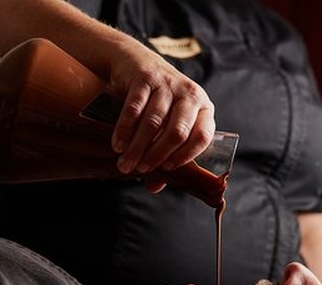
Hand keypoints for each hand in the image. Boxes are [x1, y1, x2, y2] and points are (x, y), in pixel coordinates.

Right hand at [109, 39, 214, 175]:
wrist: (133, 61)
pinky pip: (134, 109)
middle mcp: (190, 95)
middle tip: (141, 169)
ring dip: (138, 147)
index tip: (167, 170)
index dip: (185, 156)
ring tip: (125, 164)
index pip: (202, 137)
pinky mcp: (145, 77)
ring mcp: (168, 84)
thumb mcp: (165, 126)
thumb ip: (163, 156)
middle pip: (177, 133)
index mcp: (203, 110)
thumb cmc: (156, 103)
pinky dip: (124, 130)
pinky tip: (118, 145)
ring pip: (153, 123)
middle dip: (157, 155)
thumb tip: (153, 187)